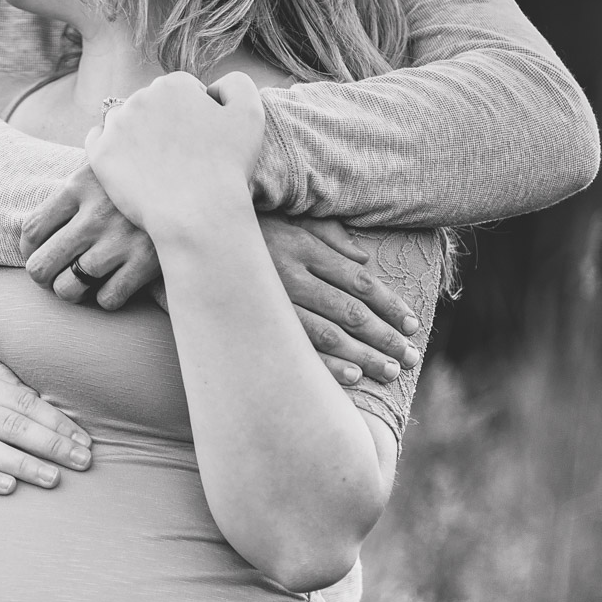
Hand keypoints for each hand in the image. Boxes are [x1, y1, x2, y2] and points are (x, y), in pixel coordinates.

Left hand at [20, 166, 161, 310]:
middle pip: (40, 267)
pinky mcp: (146, 264)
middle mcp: (95, 216)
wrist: (201, 177)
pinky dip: (106, 297)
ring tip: (81, 283)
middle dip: (43, 277)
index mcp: (81, 185)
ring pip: (68, 289)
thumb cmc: (149, 172)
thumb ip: (82, 176)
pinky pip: (107, 299)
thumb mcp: (112, 160)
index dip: (29, 249)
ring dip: (71, 291)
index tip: (38, 251)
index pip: (31, 230)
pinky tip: (115, 284)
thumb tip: (47, 200)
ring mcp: (119, 242)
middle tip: (54, 274)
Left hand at [85, 71, 264, 237]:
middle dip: (162, 126)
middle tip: (179, 158)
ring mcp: (117, 126)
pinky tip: (126, 164)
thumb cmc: (228, 167)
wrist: (198, 213)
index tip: (200, 142)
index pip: (181, 94)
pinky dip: (109, 148)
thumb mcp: (250, 113)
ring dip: (135, 136)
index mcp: (174, 84)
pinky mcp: (100, 155)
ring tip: (154, 164)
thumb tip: (212, 87)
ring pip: (123, 122)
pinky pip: (97, 140)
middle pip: (150, 107)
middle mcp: (141, 97)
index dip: (194, 117)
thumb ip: (236, 83)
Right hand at [260, 216, 422, 384]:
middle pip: (350, 311)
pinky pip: (294, 348)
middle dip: (385, 336)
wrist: (188, 245)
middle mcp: (292, 276)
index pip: (360, 282)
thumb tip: (364, 257)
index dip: (390, 306)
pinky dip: (325, 365)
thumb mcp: (289, 222)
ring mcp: (271, 302)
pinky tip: (352, 378)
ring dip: (363, 356)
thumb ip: (329, 236)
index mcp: (305, 249)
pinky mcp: (253, 324)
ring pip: (328, 334)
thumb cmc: (245, 234)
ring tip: (390, 372)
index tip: (413, 325)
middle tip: (410, 357)